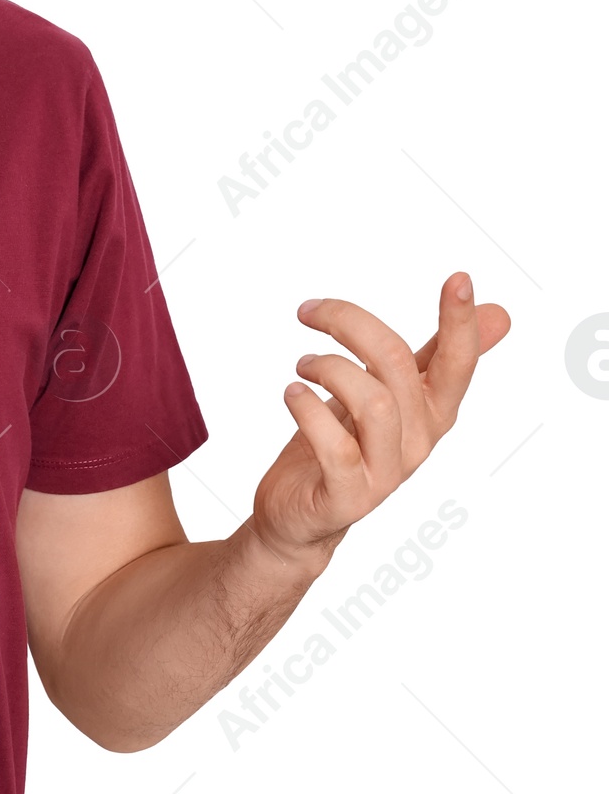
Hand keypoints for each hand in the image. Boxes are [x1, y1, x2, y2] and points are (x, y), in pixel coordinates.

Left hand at [250, 274, 510, 565]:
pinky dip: (308, 410)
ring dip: (327, 367)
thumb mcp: (390, 393)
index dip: (460, 324)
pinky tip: (293, 395)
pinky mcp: (348, 497)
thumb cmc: (344, 443)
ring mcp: (386, 473)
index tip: (459, 278)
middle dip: (349, 324)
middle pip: (396, 365)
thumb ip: (436, 356)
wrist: (299, 516)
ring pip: (372, 401)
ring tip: (302, 365)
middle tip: (309, 311)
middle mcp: (417, 442)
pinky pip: (334, 445)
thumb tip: (499, 313)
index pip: (457, 363)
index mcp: (431, 413)